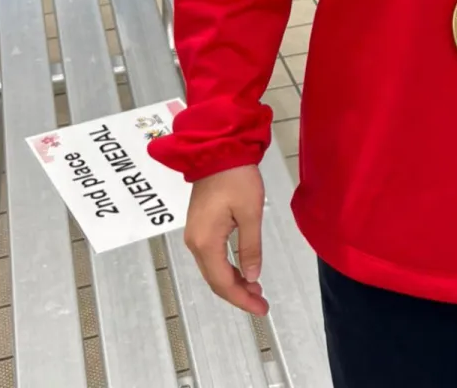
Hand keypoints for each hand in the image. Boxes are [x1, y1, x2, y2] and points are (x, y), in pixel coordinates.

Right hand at [184, 164, 267, 315]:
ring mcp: (195, 234)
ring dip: (233, 282)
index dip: (242, 299)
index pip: (223, 282)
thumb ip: (250, 247)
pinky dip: (227, 268)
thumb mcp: (250, 212)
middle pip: (215, 280)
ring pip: (212, 270)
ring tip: (256, 290)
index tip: (261, 308)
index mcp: (206, 242)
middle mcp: (195, 242)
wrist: (218, 149)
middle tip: (261, 303)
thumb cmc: (237, 177)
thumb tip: (252, 277)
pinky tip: (242, 270)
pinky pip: (211, 257)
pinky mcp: (199, 226)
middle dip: (238, 294)